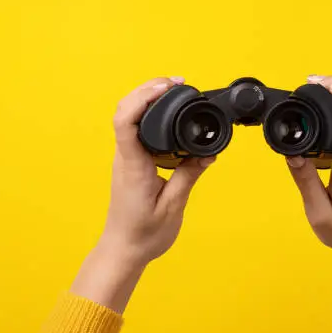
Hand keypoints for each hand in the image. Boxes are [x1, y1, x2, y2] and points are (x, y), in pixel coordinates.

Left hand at [71, 77, 214, 312]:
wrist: (123, 249)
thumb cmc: (144, 233)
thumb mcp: (173, 206)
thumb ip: (189, 175)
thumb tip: (207, 153)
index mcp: (133, 166)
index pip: (126, 121)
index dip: (143, 97)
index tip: (167, 87)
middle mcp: (125, 157)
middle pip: (126, 109)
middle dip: (149, 89)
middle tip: (177, 82)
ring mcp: (126, 159)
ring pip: (130, 117)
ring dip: (150, 99)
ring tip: (176, 92)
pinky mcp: (132, 163)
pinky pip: (138, 131)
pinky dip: (152, 116)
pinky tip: (170, 117)